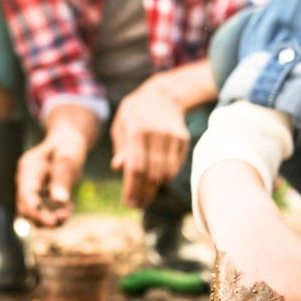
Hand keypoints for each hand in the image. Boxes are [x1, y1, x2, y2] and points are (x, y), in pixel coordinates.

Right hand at [16, 127, 87, 226]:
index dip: (36, 211)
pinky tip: (67, 207)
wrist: (67, 141)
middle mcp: (24, 180)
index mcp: (29, 168)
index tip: (53, 221)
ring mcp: (28, 188)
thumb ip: (62, 179)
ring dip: (49, 218)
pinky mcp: (35, 195)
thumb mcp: (68, 159)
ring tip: (68, 212)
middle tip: (66, 216)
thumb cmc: (67, 147)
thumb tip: (59, 201)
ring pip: (31, 213)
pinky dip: (53, 214)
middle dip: (43, 218)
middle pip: (24, 208)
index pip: (26, 195)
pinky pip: (39, 211)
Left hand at [111, 83, 189, 208]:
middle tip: (137, 205)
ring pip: (166, 173)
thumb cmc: (135, 114)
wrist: (162, 95)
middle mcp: (155, 133)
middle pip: (151, 173)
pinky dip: (166, 177)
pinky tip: (157, 181)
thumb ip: (121, 147)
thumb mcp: (121, 125)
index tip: (129, 203)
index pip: (135, 166)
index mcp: (136, 130)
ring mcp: (171, 136)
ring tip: (146, 196)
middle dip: (144, 193)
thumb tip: (119, 168)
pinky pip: (176, 166)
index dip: (132, 188)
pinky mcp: (182, 139)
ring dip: (155, 188)